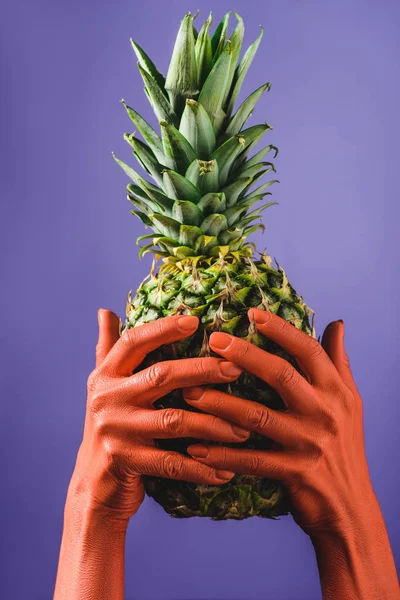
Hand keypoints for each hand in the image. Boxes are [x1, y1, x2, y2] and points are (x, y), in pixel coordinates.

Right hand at [68, 309, 248, 520]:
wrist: (93, 485)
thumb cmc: (110, 426)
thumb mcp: (104, 385)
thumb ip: (107, 348)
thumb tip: (105, 309)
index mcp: (105, 376)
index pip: (134, 342)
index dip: (163, 329)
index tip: (195, 320)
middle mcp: (107, 399)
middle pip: (161, 376)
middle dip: (202, 370)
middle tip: (236, 369)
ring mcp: (116, 431)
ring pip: (174, 421)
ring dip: (214, 424)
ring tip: (244, 427)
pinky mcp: (127, 462)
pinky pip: (173, 464)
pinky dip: (202, 468)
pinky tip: (227, 470)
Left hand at [183, 308, 372, 537]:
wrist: (350, 506)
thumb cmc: (346, 447)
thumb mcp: (350, 401)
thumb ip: (339, 361)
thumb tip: (337, 323)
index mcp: (336, 391)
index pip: (308, 350)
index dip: (281, 329)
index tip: (253, 313)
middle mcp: (325, 412)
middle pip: (280, 374)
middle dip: (245, 354)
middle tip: (214, 341)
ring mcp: (309, 443)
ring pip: (258, 416)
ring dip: (220, 404)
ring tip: (189, 392)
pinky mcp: (294, 473)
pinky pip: (251, 460)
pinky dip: (222, 454)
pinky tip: (196, 448)